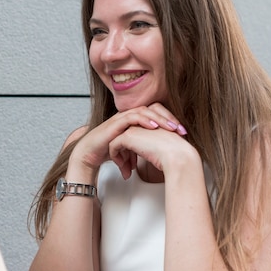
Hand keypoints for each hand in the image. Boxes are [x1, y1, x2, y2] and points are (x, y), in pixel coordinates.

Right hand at [71, 103, 185, 174]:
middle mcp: (128, 117)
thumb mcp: (130, 151)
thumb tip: (157, 161)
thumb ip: (142, 150)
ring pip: (144, 111)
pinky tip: (153, 126)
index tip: (182, 132)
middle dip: (169, 119)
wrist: (89, 155)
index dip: (170, 121)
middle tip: (181, 130)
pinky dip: (144, 120)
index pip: (156, 114)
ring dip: (159, 119)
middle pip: (153, 109)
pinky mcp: (114, 123)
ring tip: (171, 127)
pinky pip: (131, 117)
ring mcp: (121, 118)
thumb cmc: (106, 152)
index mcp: (134, 121)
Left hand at [108, 125, 194, 178]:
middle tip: (126, 167)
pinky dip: (115, 156)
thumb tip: (147, 151)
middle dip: (125, 154)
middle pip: (126, 137)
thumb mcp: (162, 146)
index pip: (135, 135)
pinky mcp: (127, 135)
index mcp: (151, 121)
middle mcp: (141, 122)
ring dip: (120, 156)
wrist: (177, 155)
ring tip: (124, 168)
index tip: (134, 162)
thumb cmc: (176, 154)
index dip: (132, 150)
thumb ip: (152, 144)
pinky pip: (113, 145)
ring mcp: (134, 127)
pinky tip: (122, 166)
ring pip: (117, 140)